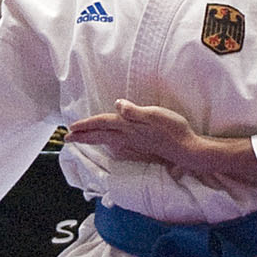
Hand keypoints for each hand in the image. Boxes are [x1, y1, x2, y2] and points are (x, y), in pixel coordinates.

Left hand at [66, 99, 256, 180]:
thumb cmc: (175, 130)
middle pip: (102, 135)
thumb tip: (117, 105)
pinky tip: (109, 146)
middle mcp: (129, 137)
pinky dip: (108, 144)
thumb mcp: (156, 115)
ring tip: (82, 139)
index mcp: (129, 127)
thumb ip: (135, 111)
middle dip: (84, 136)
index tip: (71, 128)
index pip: (103, 124)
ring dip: (93, 139)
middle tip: (67, 138)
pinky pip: (118, 145)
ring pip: (108, 140)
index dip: (87, 125)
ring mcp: (135, 144)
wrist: (188, 151)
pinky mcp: (142, 147)